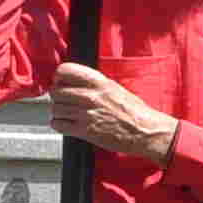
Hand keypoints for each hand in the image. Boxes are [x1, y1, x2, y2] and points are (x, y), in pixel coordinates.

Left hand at [48, 63, 178, 162]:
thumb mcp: (115, 89)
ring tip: (69, 115)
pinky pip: (58, 124)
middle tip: (65, 102)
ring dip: (59, 112)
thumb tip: (74, 83)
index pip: (65, 71)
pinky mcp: (84, 130)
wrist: (146, 132)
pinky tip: (68, 124)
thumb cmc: (135, 112)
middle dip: (59, 98)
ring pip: (56, 109)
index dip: (59, 77)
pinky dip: (60, 125)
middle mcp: (91, 96)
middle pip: (56, 92)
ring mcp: (86, 113)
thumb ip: (94, 84)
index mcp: (99, 82)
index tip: (61, 83)